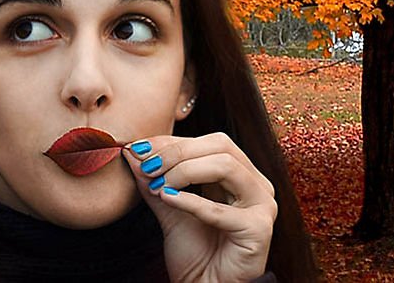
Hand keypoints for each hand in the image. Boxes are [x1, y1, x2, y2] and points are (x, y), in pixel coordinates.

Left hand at [121, 132, 276, 282]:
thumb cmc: (194, 250)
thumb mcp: (168, 206)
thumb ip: (154, 179)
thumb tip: (131, 151)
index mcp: (240, 173)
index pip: (208, 142)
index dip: (171, 142)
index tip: (138, 149)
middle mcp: (256, 184)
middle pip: (220, 146)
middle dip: (178, 152)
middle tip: (148, 166)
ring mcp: (262, 206)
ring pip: (225, 166)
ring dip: (185, 172)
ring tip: (159, 186)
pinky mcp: (259, 230)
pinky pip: (221, 209)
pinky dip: (190, 201)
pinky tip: (167, 199)